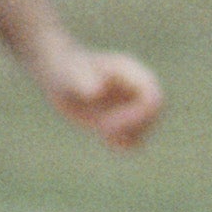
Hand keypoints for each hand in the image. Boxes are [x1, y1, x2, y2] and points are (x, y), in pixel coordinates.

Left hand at [34, 45, 164, 151]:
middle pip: (154, 115)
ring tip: (102, 131)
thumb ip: (82, 79)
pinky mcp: (123, 119)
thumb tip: (96, 92)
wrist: (58, 71)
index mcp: (132, 73)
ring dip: (127, 136)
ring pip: (146, 129)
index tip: (106, 123)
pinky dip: (122, 144)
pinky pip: (135, 139)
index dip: (136, 117)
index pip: (153, 99)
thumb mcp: (70, 73)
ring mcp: (132, 104)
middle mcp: (137, 89)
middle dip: (131, 127)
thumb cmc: (64, 67)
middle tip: (102, 128)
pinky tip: (102, 136)